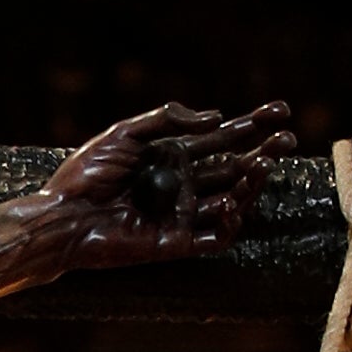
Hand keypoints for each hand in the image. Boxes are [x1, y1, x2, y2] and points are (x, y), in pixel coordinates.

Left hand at [29, 99, 294, 264]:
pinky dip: (230, 221)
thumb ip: (167, 120)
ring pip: (232, 199)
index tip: (280, 109)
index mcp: (172, 155)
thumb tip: (216, 116)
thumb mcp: (124, 134)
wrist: (62, 218)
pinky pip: (216, 235)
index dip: (253, 124)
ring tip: (264, 163)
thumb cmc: (85, 175)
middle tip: (289, 138)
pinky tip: (233, 201)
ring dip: (252, 183)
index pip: (222, 138)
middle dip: (264, 151)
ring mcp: (182, 214)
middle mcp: (182, 184)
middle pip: (235, 167)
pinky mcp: (177, 242)